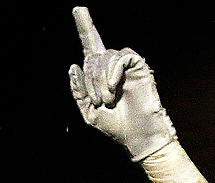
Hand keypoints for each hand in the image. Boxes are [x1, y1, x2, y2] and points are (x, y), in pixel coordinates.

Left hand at [68, 6, 176, 160]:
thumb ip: (79, 90)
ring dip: (101, 78)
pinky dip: (114, 71)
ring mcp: (127, 67)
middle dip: (91, 78)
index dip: (84, 26)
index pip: (90, 46)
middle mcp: (113, 68)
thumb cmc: (116, 128)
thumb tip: (74, 65)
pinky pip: (123, 57)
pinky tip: (114, 87)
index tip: (78, 8)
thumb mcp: (88, 112)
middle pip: (93, 55)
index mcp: (100, 75)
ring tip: (107, 99)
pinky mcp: (140, 68)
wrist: (138, 137)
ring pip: (106, 56)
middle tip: (99, 101)